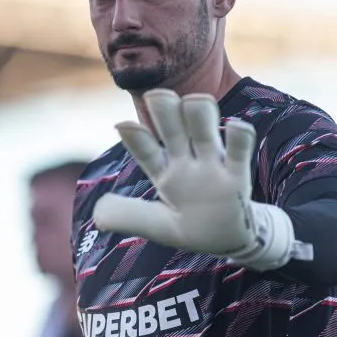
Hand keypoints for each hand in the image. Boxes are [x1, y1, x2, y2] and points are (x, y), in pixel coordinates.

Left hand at [92, 89, 294, 270]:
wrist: (230, 240)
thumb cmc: (190, 227)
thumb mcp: (157, 226)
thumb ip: (128, 217)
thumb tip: (97, 213)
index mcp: (164, 174)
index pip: (146, 151)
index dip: (135, 138)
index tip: (123, 126)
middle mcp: (186, 163)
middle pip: (173, 129)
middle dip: (164, 109)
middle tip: (157, 96)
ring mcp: (212, 166)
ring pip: (204, 131)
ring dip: (199, 112)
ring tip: (196, 101)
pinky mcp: (238, 176)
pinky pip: (239, 151)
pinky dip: (238, 136)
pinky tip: (235, 126)